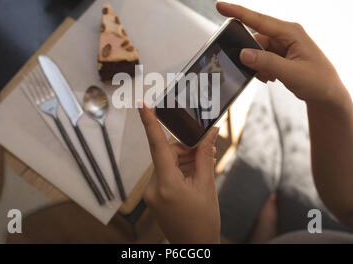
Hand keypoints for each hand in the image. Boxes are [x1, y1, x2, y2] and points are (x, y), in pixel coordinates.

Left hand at [138, 103, 219, 243]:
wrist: (195, 246)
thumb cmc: (203, 221)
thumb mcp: (207, 185)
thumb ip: (205, 156)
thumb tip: (210, 132)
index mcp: (166, 185)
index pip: (157, 146)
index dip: (150, 123)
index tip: (142, 105)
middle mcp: (154, 188)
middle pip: (168, 153)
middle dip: (188, 148)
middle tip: (209, 147)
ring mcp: (152, 193)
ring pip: (168, 163)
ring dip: (186, 159)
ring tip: (206, 163)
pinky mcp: (155, 196)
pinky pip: (166, 173)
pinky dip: (180, 169)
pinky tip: (196, 171)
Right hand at [216, 2, 347, 105]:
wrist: (328, 95)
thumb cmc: (318, 81)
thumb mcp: (291, 73)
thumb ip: (266, 63)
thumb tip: (243, 54)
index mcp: (291, 32)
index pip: (258, 19)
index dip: (237, 12)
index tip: (219, 5)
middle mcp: (286, 34)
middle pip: (255, 38)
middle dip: (252, 55)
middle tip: (262, 72)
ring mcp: (283, 44)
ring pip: (257, 50)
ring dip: (259, 65)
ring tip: (271, 77)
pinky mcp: (281, 54)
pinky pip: (261, 57)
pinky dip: (262, 68)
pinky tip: (272, 77)